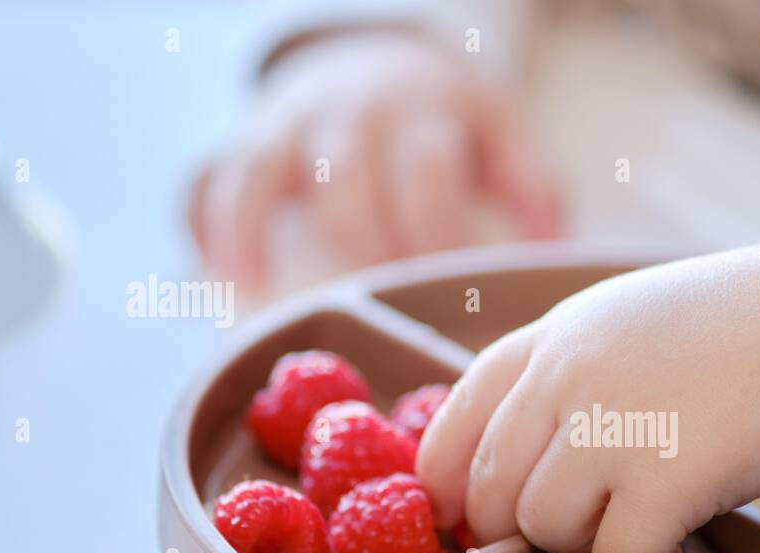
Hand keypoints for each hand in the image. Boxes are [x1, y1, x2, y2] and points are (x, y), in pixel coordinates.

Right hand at [190, 30, 560, 291]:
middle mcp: (346, 114)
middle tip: (384, 291)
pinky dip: (207, 225)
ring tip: (256, 295)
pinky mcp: (245, 141)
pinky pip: (209, 176)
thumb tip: (552, 248)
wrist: (375, 50)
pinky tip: (220, 278)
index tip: (453, 281)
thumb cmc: (443, 118)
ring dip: (253, 230)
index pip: (429, 172)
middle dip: (364, 238)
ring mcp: (288, 125)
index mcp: (418, 113)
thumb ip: (531, 182)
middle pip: (345, 178)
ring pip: (260, 170)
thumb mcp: (498, 128)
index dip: (440, 229)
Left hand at [417, 220, 759, 552]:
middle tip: (580, 532)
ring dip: (586, 550)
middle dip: (523, 532)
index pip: (450, 426)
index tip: (476, 521)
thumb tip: (522, 459)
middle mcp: (563, 379)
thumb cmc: (740, 327)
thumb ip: (567, 377)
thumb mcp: (627, 324)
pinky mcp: (663, 479)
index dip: (452, 488)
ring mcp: (610, 427)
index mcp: (549, 339)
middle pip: (487, 493)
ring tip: (638, 534)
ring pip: (543, 531)